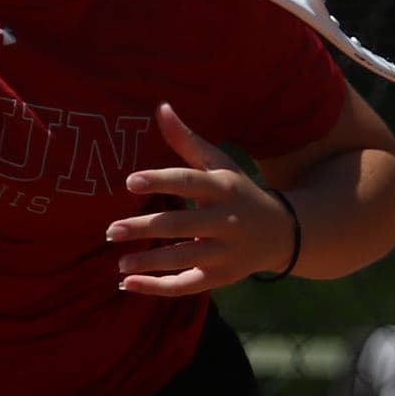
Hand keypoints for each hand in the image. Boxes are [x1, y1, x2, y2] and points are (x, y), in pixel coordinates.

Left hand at [107, 104, 296, 295]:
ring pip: (183, 258)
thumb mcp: (220, 164)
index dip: (160, 181)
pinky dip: (158, 288)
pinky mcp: (221, 277)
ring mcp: (225, 252)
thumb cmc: (239, 192)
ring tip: (119, 261)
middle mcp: (226, 221)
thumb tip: (161, 108)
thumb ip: (187, 141)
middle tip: (111, 230)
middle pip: (181, 224)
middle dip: (145, 228)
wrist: (284, 232)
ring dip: (149, 261)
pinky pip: (187, 286)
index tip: (130, 181)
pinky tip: (128, 283)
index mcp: (223, 188)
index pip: (189, 182)